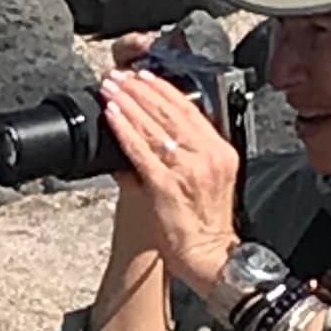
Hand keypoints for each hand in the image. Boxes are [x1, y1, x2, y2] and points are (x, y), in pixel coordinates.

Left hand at [98, 55, 241, 305]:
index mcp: (220, 150)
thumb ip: (189, 153)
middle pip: (170, 111)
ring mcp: (187, 169)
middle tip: (119, 76)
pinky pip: (141, 150)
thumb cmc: (205, 222)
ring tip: (110, 88)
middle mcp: (207, 155)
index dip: (163, 88)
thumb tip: (156, 131)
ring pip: (154, 126)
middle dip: (140, 89)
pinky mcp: (166, 185)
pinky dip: (125, 129)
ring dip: (128, 103)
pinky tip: (113, 115)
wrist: (208, 254)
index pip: (190, 109)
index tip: (144, 76)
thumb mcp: (209, 178)